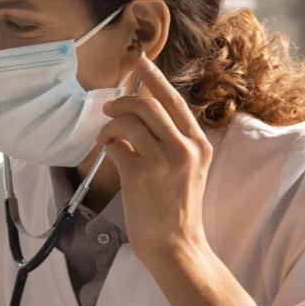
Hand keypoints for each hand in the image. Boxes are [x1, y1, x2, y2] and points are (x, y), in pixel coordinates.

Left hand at [95, 53, 213, 264]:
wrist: (176, 244)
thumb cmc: (175, 208)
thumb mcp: (186, 168)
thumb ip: (169, 141)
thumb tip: (136, 115)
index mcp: (199, 144)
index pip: (175, 100)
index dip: (154, 78)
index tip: (140, 60)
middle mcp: (186, 148)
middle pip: (148, 105)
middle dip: (122, 103)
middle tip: (108, 110)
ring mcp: (165, 161)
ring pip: (129, 122)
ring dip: (110, 125)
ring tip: (105, 137)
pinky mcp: (142, 175)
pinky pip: (116, 146)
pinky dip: (107, 145)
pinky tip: (107, 154)